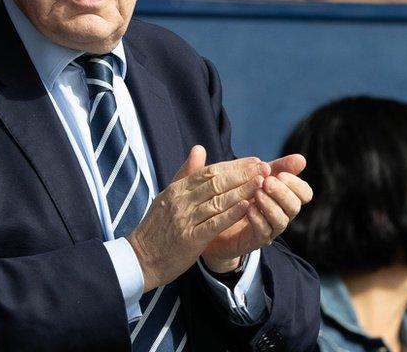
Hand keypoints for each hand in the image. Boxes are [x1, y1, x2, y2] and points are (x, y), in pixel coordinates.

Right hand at [127, 146, 264, 291]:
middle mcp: (180, 201)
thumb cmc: (157, 228)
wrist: (141, 258)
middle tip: (265, 167)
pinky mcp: (190, 239)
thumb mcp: (167, 196)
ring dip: (242, 190)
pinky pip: (215, 223)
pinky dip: (232, 214)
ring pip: (218, 200)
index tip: (254, 161)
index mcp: (176, 189)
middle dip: (243, 174)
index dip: (234, 165)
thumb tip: (199, 148)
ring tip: (262, 183)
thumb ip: (186, 173)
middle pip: (216, 182)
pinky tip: (248, 206)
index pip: (209, 172)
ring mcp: (185, 219)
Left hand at [201, 154, 312, 268]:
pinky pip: (263, 232)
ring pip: (281, 220)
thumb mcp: (255, 177)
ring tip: (257, 193)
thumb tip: (301, 159)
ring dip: (270, 205)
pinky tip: (248, 208)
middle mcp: (281, 214)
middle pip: (295, 206)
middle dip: (283, 193)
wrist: (216, 221)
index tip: (280, 174)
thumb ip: (275, 167)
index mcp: (284, 198)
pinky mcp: (256, 240)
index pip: (304, 193)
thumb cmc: (239, 194)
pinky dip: (258, 219)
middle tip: (267, 182)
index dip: (296, 184)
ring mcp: (270, 228)